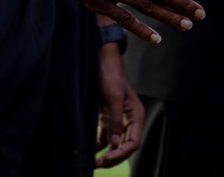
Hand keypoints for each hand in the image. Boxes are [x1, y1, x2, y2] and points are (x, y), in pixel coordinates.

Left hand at [95, 43, 143, 167]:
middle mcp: (128, 120)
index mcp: (135, 116)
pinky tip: (87, 150)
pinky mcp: (105, 117)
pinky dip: (97, 145)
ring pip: (113, 144)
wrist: (100, 59)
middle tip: (97, 164)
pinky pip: (103, 136)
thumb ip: (115, 121)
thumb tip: (115, 145)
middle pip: (124, 146)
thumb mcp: (114, 97)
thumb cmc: (110, 75)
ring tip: (91, 162)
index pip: (133, 142)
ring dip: (104, 154)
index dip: (122, 153)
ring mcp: (116, 119)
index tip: (107, 158)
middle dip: (112, 157)